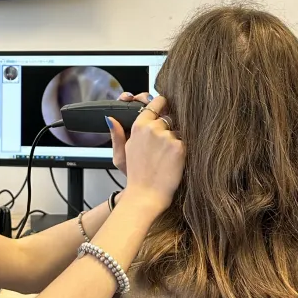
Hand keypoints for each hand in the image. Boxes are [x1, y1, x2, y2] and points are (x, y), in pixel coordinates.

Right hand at [107, 94, 184, 214]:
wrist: (146, 195)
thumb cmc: (135, 175)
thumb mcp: (122, 153)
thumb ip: (118, 133)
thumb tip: (110, 117)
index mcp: (138, 126)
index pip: (156, 103)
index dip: (163, 105)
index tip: (166, 109)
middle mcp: (152, 128)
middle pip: (170, 117)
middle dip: (169, 128)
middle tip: (163, 147)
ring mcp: (166, 137)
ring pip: (179, 130)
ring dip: (177, 139)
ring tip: (167, 157)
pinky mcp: (179, 147)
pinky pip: (186, 142)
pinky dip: (183, 150)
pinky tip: (174, 162)